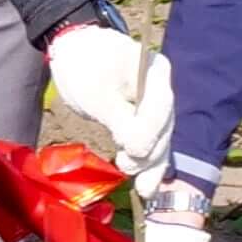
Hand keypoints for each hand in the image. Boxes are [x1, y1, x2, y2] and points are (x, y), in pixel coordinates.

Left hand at [44, 19, 176, 176]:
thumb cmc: (85, 66)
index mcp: (154, 71)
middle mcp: (162, 89)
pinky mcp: (144, 119)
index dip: (150, 131)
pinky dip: (147, 163)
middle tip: (127, 167)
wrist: (76, 53)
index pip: (160, 105)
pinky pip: (150, 142)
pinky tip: (147, 187)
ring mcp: (155, 105)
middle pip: (164, 126)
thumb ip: (120, 119)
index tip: (131, 150)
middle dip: (149, 152)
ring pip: (160, 139)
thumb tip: (138, 150)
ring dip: (151, 165)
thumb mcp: (97, 92)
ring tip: (143, 188)